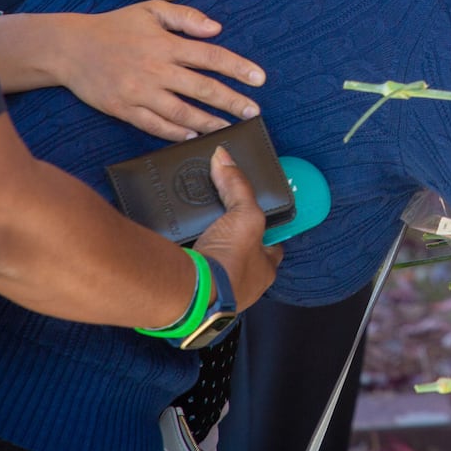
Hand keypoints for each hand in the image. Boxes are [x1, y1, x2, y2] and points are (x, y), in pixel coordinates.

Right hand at [47, 1, 265, 139]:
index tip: (259, 78)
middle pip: (202, 88)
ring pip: (181, 113)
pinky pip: (154, 126)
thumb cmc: (114, 27)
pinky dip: (176, 133)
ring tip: (228, 128)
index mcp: (165, 44)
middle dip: (231, 101)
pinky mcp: (124, 109)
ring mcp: (139, 92)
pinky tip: (193, 136)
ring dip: (208, 122)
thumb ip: (185, 17)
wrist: (69, 48)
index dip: (238, 67)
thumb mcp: (149, 10)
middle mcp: (156, 69)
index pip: (210, 56)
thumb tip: (216, 29)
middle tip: (253, 111)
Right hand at [193, 146, 282, 311]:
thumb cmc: (230, 260)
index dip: (266, 231)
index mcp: (264, 270)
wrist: (193, 294)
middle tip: (221, 221)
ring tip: (198, 229)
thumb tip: (224, 156)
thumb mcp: (245, 215)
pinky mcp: (192, 293)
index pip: (272, 247)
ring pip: (217, 266)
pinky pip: (192, 272)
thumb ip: (237, 186)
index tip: (255, 215)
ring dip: (210, 251)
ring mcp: (218, 292)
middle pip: (242, 256)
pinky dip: (187, 260)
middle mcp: (244, 285)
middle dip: (234, 241)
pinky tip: (178, 244)